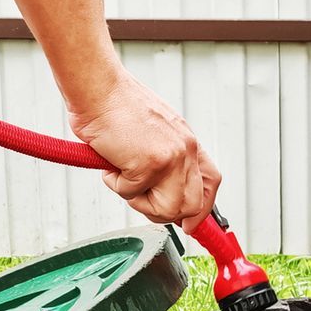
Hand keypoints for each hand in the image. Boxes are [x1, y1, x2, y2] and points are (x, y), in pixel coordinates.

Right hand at [69, 72, 220, 229]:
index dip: (202, 209)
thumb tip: (162, 190)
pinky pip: (131, 194)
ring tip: (122, 175)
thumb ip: (164, 156)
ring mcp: (169, 158)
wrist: (98, 86)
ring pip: (165, 209)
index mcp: (187, 141)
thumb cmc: (116, 105)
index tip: (191, 223)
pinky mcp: (148, 164)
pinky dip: (114, 183)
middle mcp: (185, 149)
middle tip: (139, 197)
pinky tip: (111, 160)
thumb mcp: (154, 129)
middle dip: (163, 212)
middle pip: (191, 205)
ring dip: (138, 201)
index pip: (212, 182)